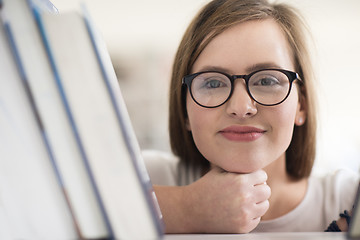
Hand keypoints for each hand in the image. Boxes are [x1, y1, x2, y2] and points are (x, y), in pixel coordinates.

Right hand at [154, 166, 270, 232]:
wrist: (191, 210)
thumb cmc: (205, 188)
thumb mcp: (219, 171)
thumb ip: (237, 166)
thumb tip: (253, 159)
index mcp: (240, 181)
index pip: (262, 175)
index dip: (255, 176)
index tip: (247, 179)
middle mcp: (245, 197)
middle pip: (266, 190)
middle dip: (258, 189)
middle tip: (246, 190)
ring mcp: (245, 214)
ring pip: (264, 205)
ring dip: (256, 202)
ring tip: (243, 200)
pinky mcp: (243, 227)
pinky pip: (257, 218)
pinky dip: (251, 215)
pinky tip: (238, 211)